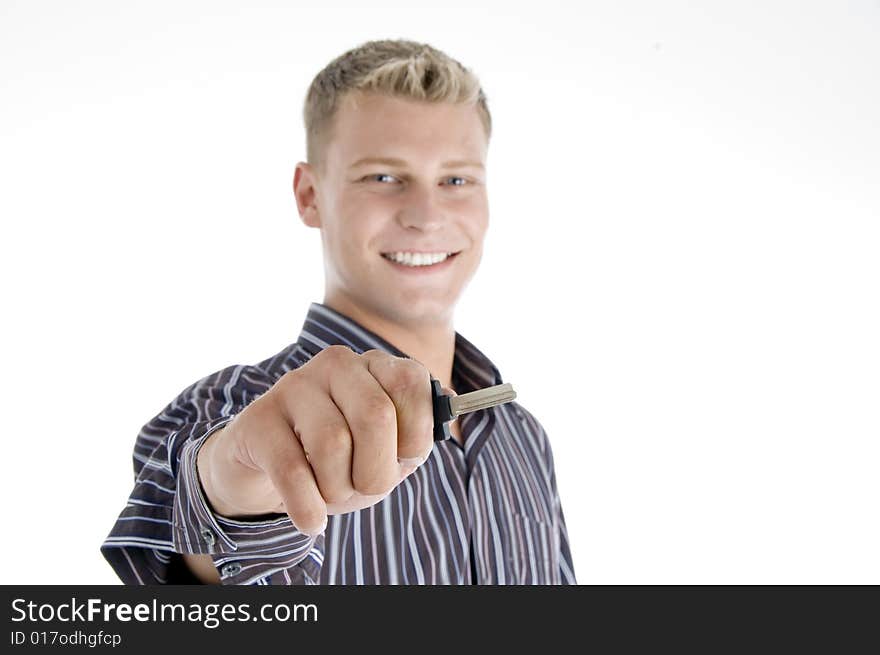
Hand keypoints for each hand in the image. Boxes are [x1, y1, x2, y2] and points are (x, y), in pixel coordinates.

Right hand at [196, 346, 436, 534]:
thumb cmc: (339, 458)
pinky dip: (308, 508)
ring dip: (338, 489)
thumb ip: (416, 438)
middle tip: (367, 487)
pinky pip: (293, 471)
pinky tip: (312, 520)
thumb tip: (443, 414)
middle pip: (374, 416)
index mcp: (376, 365)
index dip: (415, 434)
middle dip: (377, 470)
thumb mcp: (385, 450)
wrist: (268, 467)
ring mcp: (294, 387)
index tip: (402, 458)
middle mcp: (336, 365)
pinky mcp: (258, 419)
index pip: (412, 384)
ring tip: (331, 494)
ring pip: (332, 444)